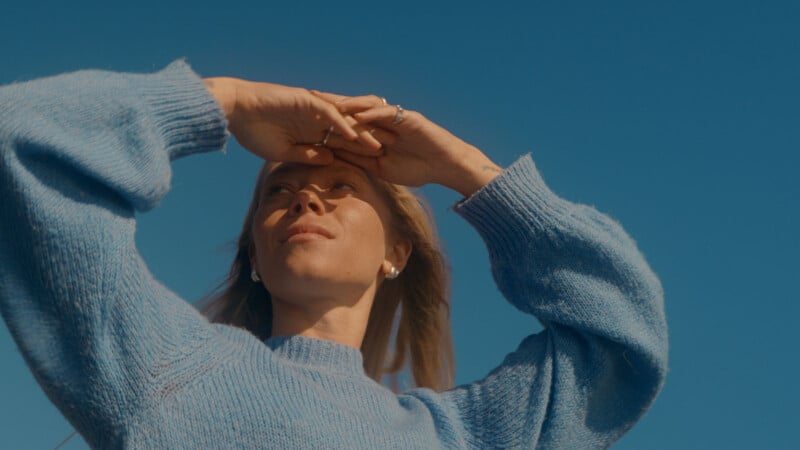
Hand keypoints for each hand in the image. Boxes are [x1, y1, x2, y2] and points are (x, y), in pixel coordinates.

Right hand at [203, 78, 381, 164]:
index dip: (359, 155)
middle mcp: (318, 119)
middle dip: (371, 141)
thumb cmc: (254, 132)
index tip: (377, 167)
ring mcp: (314, 108)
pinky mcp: (306, 101)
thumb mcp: (285, 151)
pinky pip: (328, 113)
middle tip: (393, 151)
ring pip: (345, 121)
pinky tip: (356, 134)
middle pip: (350, 131)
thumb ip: (308, 155)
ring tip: (382, 143)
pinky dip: (342, 124)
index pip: (342, 144)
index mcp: (313, 131)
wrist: (235, 111)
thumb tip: (331, 159)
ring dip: (363, 132)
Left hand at [310, 91, 502, 196]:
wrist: (445, 166)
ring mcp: (395, 117)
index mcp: (375, 131)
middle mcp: (383, 120)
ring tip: (330, 103)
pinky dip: (372, 113)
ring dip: (349, 103)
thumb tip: (335, 158)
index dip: (328, 117)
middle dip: (332, 102)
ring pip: (368, 105)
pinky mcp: (408, 118)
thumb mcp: (380, 169)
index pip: (348, 120)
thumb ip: (360, 160)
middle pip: (353, 107)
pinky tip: (358, 113)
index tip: (305, 115)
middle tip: (309, 96)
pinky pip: (387, 113)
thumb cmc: (417, 169)